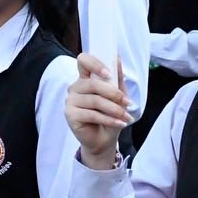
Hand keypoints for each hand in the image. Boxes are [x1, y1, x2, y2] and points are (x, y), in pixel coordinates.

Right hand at [66, 53, 130, 168]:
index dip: (95, 64)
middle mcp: (75, 88)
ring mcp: (70, 101)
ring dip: (114, 109)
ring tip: (126, 117)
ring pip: (94, 100)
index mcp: (85, 78)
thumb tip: (117, 58)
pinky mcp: (70, 115)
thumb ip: (116, 78)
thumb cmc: (110, 116)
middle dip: (113, 93)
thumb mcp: (118, 96)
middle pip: (93, 83)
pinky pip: (92, 114)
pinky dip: (109, 119)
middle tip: (127, 103)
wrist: (104, 140)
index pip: (83, 61)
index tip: (109, 74)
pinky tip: (120, 123)